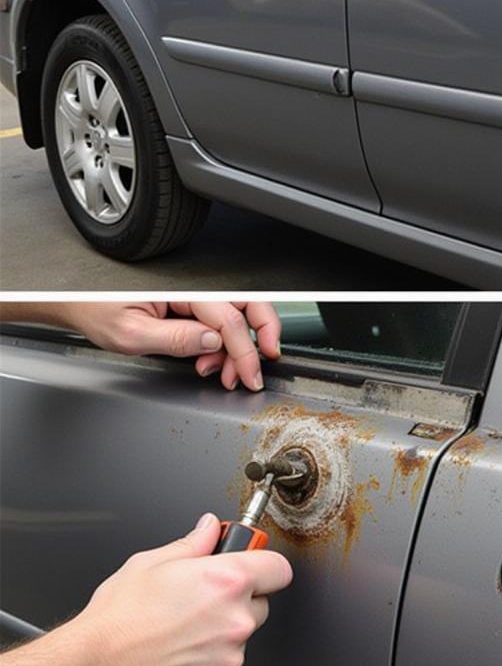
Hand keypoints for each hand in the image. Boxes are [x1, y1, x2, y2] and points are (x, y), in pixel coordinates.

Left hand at [60, 302, 280, 390]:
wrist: (75, 304)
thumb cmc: (95, 311)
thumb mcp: (131, 333)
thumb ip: (176, 338)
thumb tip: (214, 343)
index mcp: (182, 290)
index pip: (229, 319)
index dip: (246, 351)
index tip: (252, 376)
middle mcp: (194, 289)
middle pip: (250, 306)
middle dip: (263, 338)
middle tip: (259, 369)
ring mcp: (195, 298)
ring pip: (240, 317)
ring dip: (241, 348)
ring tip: (222, 373)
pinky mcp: (192, 308)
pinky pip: (223, 323)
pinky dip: (226, 346)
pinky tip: (210, 362)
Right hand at [72, 513, 291, 665]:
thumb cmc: (119, 616)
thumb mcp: (153, 561)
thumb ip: (194, 543)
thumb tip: (210, 529)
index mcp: (227, 580)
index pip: (278, 569)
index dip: (265, 566)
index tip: (255, 567)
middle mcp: (236, 618)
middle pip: (260, 604)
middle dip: (239, 602)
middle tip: (202, 603)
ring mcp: (229, 655)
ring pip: (240, 638)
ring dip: (222, 635)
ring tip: (182, 633)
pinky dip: (208, 665)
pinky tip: (179, 655)